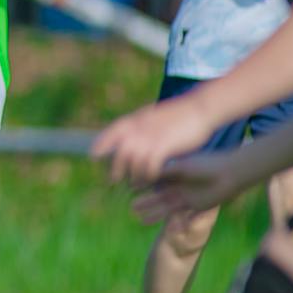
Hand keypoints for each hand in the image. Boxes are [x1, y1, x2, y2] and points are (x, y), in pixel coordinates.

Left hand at [93, 96, 214, 184]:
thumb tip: (130, 132)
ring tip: (135, 185)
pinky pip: (150, 167)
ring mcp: (149, 138)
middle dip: (116, 169)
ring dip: (134, 176)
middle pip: (119, 154)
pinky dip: (150, 176)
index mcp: (133, 120)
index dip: (100, 146)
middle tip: (113, 181)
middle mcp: (137, 129)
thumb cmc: (178, 114)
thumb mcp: (152, 115)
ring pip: (134, 163)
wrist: (199, 108)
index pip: (109, 134)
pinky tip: (153, 180)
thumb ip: (140, 125)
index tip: (93, 156)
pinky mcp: (163, 147)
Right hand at [132, 151, 240, 221]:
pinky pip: (183, 216)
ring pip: (167, 208)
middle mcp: (179, 187)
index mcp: (175, 175)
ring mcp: (188, 197)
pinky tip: (167, 229)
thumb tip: (145, 172)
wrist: (229, 173)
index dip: (142, 185)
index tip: (129, 188)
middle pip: (158, 197)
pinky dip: (175, 222)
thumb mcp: (182, 167)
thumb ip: (165, 171)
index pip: (155, 182)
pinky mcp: (198, 206)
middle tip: (131, 207)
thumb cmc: (206, 165)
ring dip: (155, 214)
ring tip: (141, 220)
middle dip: (146, 202)